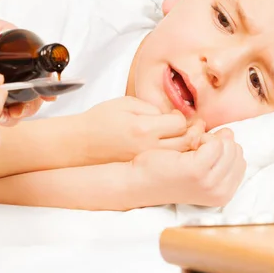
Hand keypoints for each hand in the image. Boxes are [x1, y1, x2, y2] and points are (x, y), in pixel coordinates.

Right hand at [80, 96, 205, 163]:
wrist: (80, 144)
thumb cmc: (101, 120)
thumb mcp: (126, 103)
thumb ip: (152, 108)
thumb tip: (173, 116)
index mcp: (144, 128)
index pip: (180, 123)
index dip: (182, 117)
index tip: (175, 115)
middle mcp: (148, 147)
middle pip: (187, 142)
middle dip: (193, 132)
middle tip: (190, 127)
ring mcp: (146, 161)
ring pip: (181, 156)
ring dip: (188, 146)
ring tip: (183, 137)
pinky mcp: (143, 169)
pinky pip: (169, 164)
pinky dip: (176, 157)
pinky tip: (171, 149)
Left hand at [132, 128, 246, 206]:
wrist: (140, 181)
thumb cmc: (168, 171)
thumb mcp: (200, 168)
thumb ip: (220, 155)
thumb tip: (229, 133)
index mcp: (224, 195)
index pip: (240, 160)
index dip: (223, 150)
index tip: (203, 154)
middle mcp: (220, 193)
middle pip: (236, 150)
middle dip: (218, 142)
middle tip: (195, 149)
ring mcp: (210, 184)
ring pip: (227, 145)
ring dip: (208, 139)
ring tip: (190, 148)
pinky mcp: (197, 171)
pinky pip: (214, 142)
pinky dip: (201, 137)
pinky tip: (186, 146)